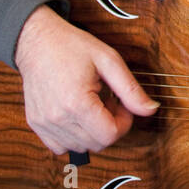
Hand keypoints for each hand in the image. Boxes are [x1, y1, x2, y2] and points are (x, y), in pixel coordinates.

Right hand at [13, 4, 158, 155]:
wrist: (36, 41)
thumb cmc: (71, 46)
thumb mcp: (109, 61)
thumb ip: (131, 90)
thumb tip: (151, 110)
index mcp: (76, 103)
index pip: (110, 135)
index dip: (124, 122)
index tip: (121, 104)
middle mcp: (57, 118)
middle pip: (97, 144)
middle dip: (110, 126)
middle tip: (107, 101)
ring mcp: (44, 124)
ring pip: (81, 147)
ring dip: (92, 132)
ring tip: (91, 105)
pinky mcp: (36, 125)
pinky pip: (61, 147)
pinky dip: (73, 137)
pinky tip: (76, 116)